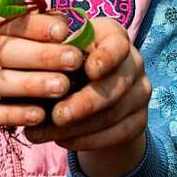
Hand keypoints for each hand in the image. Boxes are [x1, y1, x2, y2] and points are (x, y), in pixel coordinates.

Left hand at [23, 17, 151, 153]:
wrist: (87, 90)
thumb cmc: (65, 61)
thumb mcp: (59, 50)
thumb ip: (52, 51)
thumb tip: (36, 58)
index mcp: (114, 36)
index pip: (118, 44)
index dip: (106, 58)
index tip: (89, 70)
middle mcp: (133, 62)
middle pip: (116, 85)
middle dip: (85, 103)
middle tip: (57, 115)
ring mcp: (140, 92)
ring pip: (113, 114)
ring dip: (78, 128)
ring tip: (47, 133)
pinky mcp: (139, 119)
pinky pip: (117, 134)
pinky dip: (88, 140)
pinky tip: (63, 140)